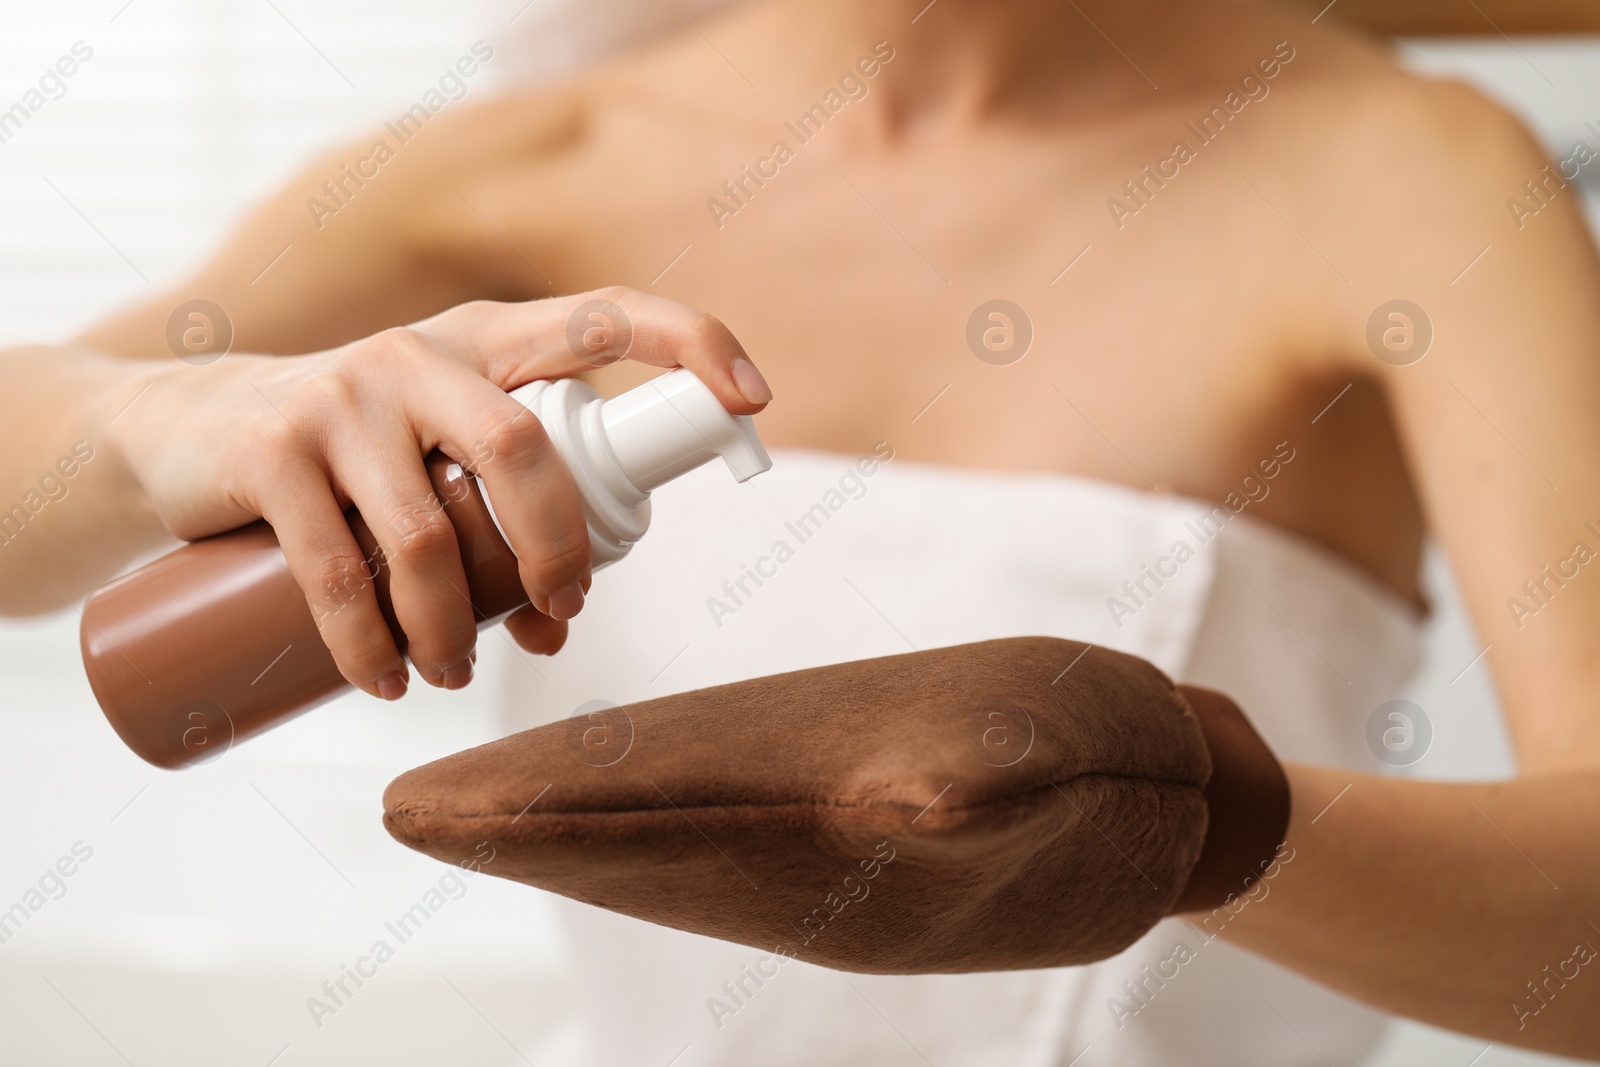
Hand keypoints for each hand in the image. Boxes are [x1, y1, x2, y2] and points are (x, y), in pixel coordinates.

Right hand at [106, 288, 771, 698]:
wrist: (187, 431)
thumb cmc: (353, 456)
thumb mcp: (435, 459)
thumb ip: (499, 518)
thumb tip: (557, 620)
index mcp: (484, 342)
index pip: (604, 317)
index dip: (689, 343)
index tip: (754, 401)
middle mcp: (420, 353)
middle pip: (526, 452)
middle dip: (560, 551)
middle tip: (559, 614)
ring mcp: (342, 395)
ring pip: (428, 535)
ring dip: (452, 630)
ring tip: (451, 677)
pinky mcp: (272, 448)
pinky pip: (337, 569)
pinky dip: (370, 643)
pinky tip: (385, 680)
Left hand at [383, 637, 1288, 972]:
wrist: (1166, 802)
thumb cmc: (1121, 759)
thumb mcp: (1074, 753)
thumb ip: (996, 776)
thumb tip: (908, 794)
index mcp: (851, 837)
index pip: (665, 825)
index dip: (543, 814)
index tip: (430, 804)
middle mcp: (820, 868)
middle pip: (640, 852)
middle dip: (519, 828)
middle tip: (399, 810)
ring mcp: (832, 867)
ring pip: (666, 855)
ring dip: (561, 834)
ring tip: (461, 808)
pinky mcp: (853, 844)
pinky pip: (715, 843)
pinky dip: (633, 828)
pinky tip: (592, 808)